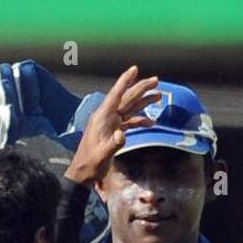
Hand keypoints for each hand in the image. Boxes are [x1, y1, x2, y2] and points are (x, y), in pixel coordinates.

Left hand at [64, 66, 159, 186]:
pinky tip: (151, 122)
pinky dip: (140, 120)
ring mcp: (111, 124)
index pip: (116, 95)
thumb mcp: (102, 155)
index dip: (125, 81)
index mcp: (102, 117)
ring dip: (143, 102)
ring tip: (158, 95)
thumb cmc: (91, 163)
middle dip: (141, 89)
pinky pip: (129, 122)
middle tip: (156, 81)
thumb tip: (122, 134)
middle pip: (126, 99)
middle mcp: (107, 117)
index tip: (134, 69)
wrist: (83, 173)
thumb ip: (113, 144)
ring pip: (130, 108)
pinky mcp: (114, 132)